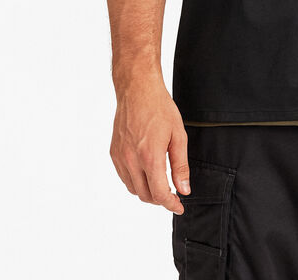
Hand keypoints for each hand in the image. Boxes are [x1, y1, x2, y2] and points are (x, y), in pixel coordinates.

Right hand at [109, 75, 190, 212]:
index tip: (179, 206)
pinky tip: (146, 172)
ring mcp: (120, 157)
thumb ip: (180, 165)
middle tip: (172, 194)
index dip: (170, 204)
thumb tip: (184, 189)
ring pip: (133, 188)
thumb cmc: (160, 108)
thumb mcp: (178, 135)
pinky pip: (124, 176)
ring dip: (147, 191)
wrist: (137, 89)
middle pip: (145, 195)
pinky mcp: (113, 152)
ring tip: (160, 183)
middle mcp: (132, 160)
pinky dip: (135, 181)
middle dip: (160, 199)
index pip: (159, 194)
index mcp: (150, 156)